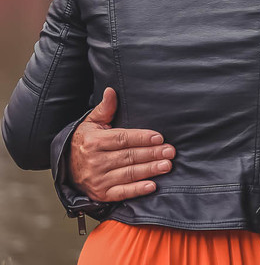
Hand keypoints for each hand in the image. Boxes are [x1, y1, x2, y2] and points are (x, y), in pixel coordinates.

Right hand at [69, 87, 174, 202]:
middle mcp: (95, 161)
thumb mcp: (92, 123)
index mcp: (94, 142)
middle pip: (129, 156)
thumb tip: (111, 91)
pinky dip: (137, 190)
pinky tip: (152, 186)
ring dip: (149, 170)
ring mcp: (97, 179)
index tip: (159, 137)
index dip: (142, 138)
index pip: (122, 139)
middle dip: (152, 153)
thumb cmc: (84, 141)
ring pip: (128, 173)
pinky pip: (121, 192)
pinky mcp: (101, 194)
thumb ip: (105, 108)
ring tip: (167, 165)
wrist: (65, 167)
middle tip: (170, 151)